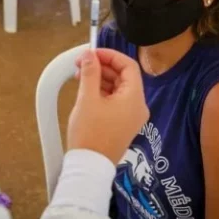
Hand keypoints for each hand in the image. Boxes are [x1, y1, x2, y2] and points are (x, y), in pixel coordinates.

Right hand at [67, 49, 148, 164]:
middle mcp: (137, 106)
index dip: (110, 55)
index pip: (128, 66)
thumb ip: (90, 72)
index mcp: (134, 98)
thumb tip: (89, 55)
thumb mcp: (87, 98)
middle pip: (123, 76)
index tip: (93, 52)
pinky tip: (87, 88)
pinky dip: (102, 91)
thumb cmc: (89, 134)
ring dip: (101, 78)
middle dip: (103, 66)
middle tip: (83, 63)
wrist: (89, 165)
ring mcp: (131, 116)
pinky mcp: (122, 123)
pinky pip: (116, 100)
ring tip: (81, 75)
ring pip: (118, 87)